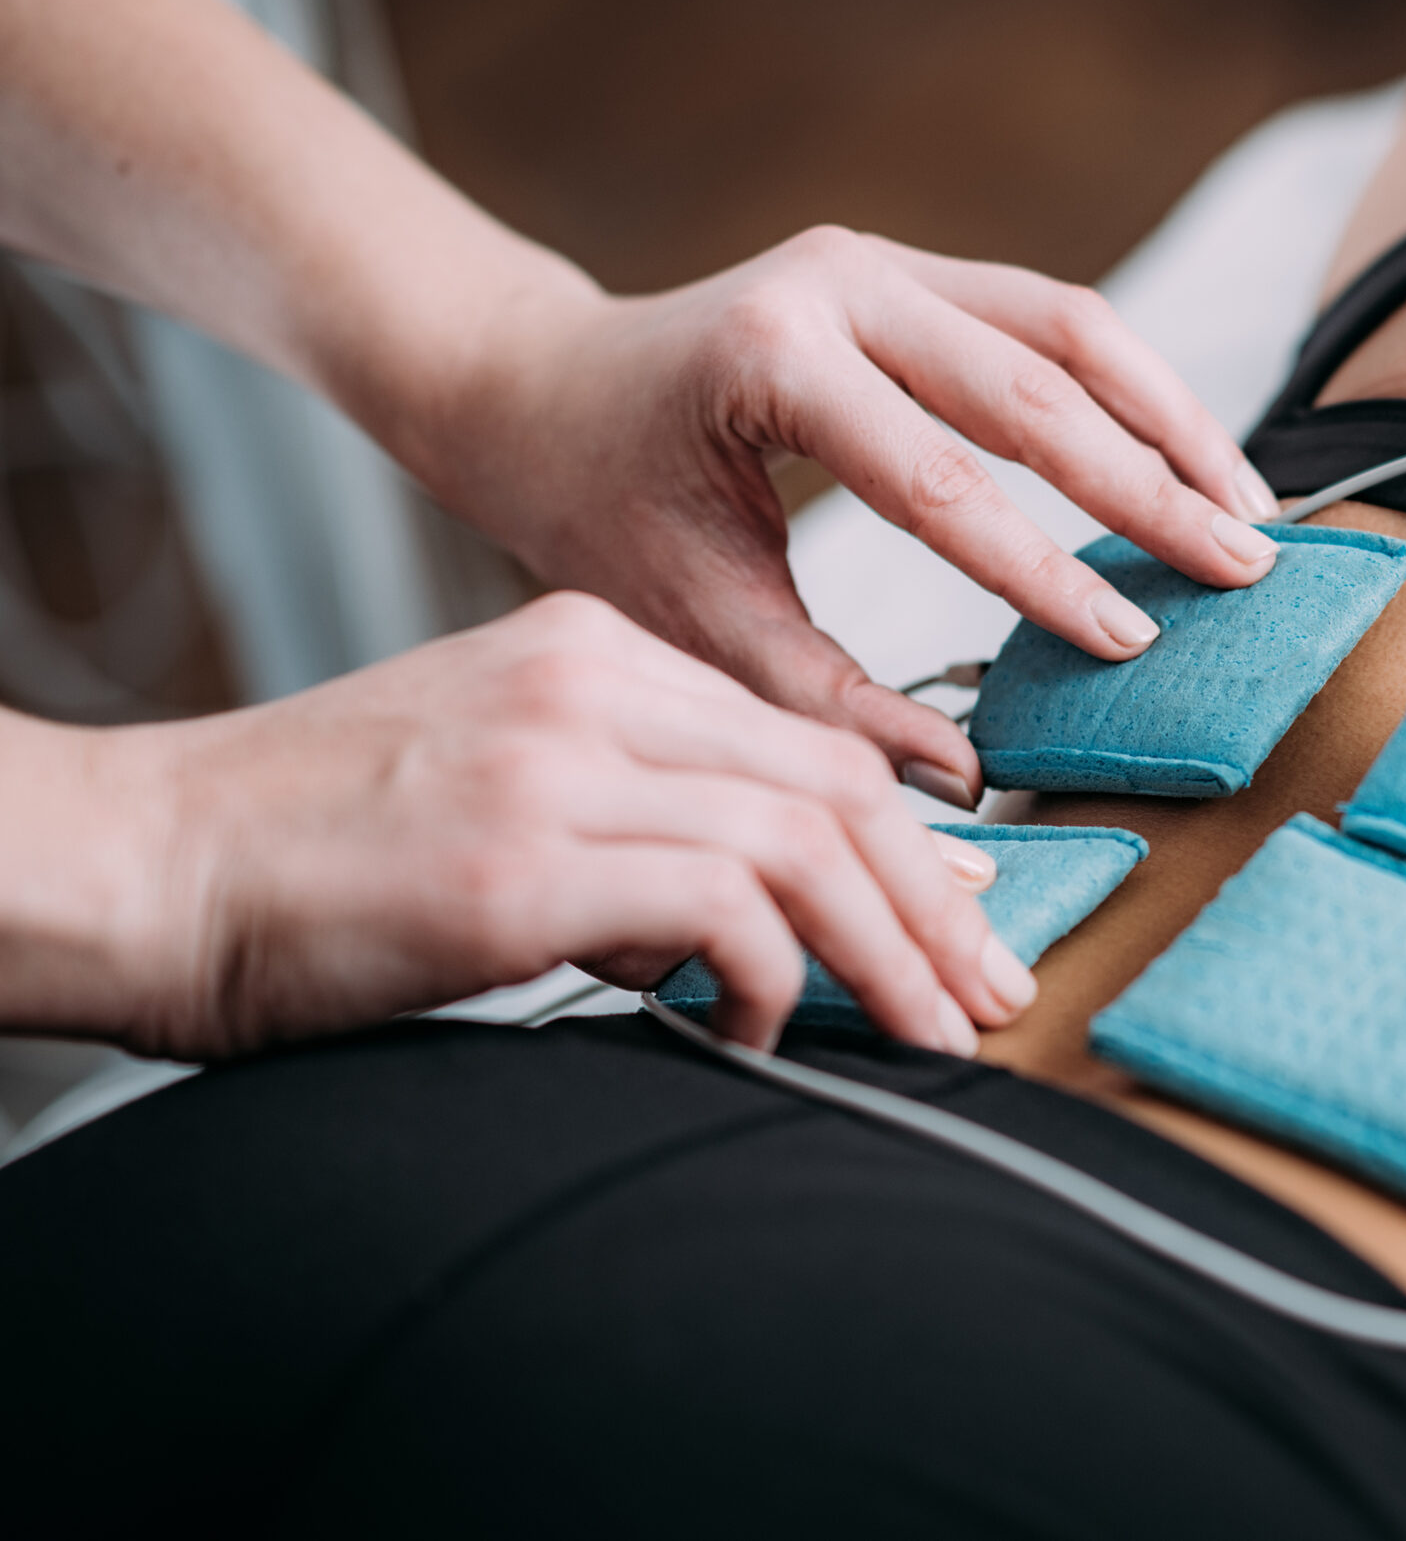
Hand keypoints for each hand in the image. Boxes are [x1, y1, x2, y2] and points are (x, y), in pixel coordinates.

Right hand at [44, 594, 1026, 1059]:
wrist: (140, 863)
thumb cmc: (310, 851)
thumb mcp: (498, 787)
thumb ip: (633, 820)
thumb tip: (761, 921)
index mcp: (591, 650)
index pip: (802, 740)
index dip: (906, 840)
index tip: (959, 917)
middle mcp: (588, 682)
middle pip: (833, 781)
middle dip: (936, 898)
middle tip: (988, 988)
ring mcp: (555, 761)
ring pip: (804, 839)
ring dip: (890, 949)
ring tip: (929, 1032)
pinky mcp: (517, 857)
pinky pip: (721, 905)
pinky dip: (769, 978)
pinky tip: (754, 1032)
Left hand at [397, 229, 1280, 808]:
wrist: (541, 387)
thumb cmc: (601, 507)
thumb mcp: (691, 621)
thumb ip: (825, 703)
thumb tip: (964, 785)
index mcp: (767, 361)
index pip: (941, 481)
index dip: (1046, 572)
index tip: (1128, 645)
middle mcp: (835, 281)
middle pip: (1034, 384)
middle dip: (1151, 486)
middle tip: (1242, 570)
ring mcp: (880, 259)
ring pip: (1070, 325)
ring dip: (1169, 418)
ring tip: (1246, 508)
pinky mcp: (911, 267)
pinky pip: (1049, 316)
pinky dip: (1129, 387)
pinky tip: (1184, 457)